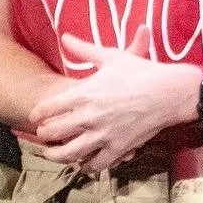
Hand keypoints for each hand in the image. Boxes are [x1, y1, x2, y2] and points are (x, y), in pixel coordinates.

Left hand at [30, 27, 187, 172]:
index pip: (50, 108)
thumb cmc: (140, 72)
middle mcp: (90, 116)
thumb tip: (65, 37)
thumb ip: (84, 49)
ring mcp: (104, 135)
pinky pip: (96, 164)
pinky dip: (86, 166)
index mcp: (84, 93)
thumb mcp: (110, 56)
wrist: (168, 92)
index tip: (34, 117)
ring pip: (70, 153)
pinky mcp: (119, 148)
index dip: (38, 114)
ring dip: (56, 155)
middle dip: (44, 135)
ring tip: (51, 154)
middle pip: (55, 132)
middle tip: (41, 135)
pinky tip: (83, 164)